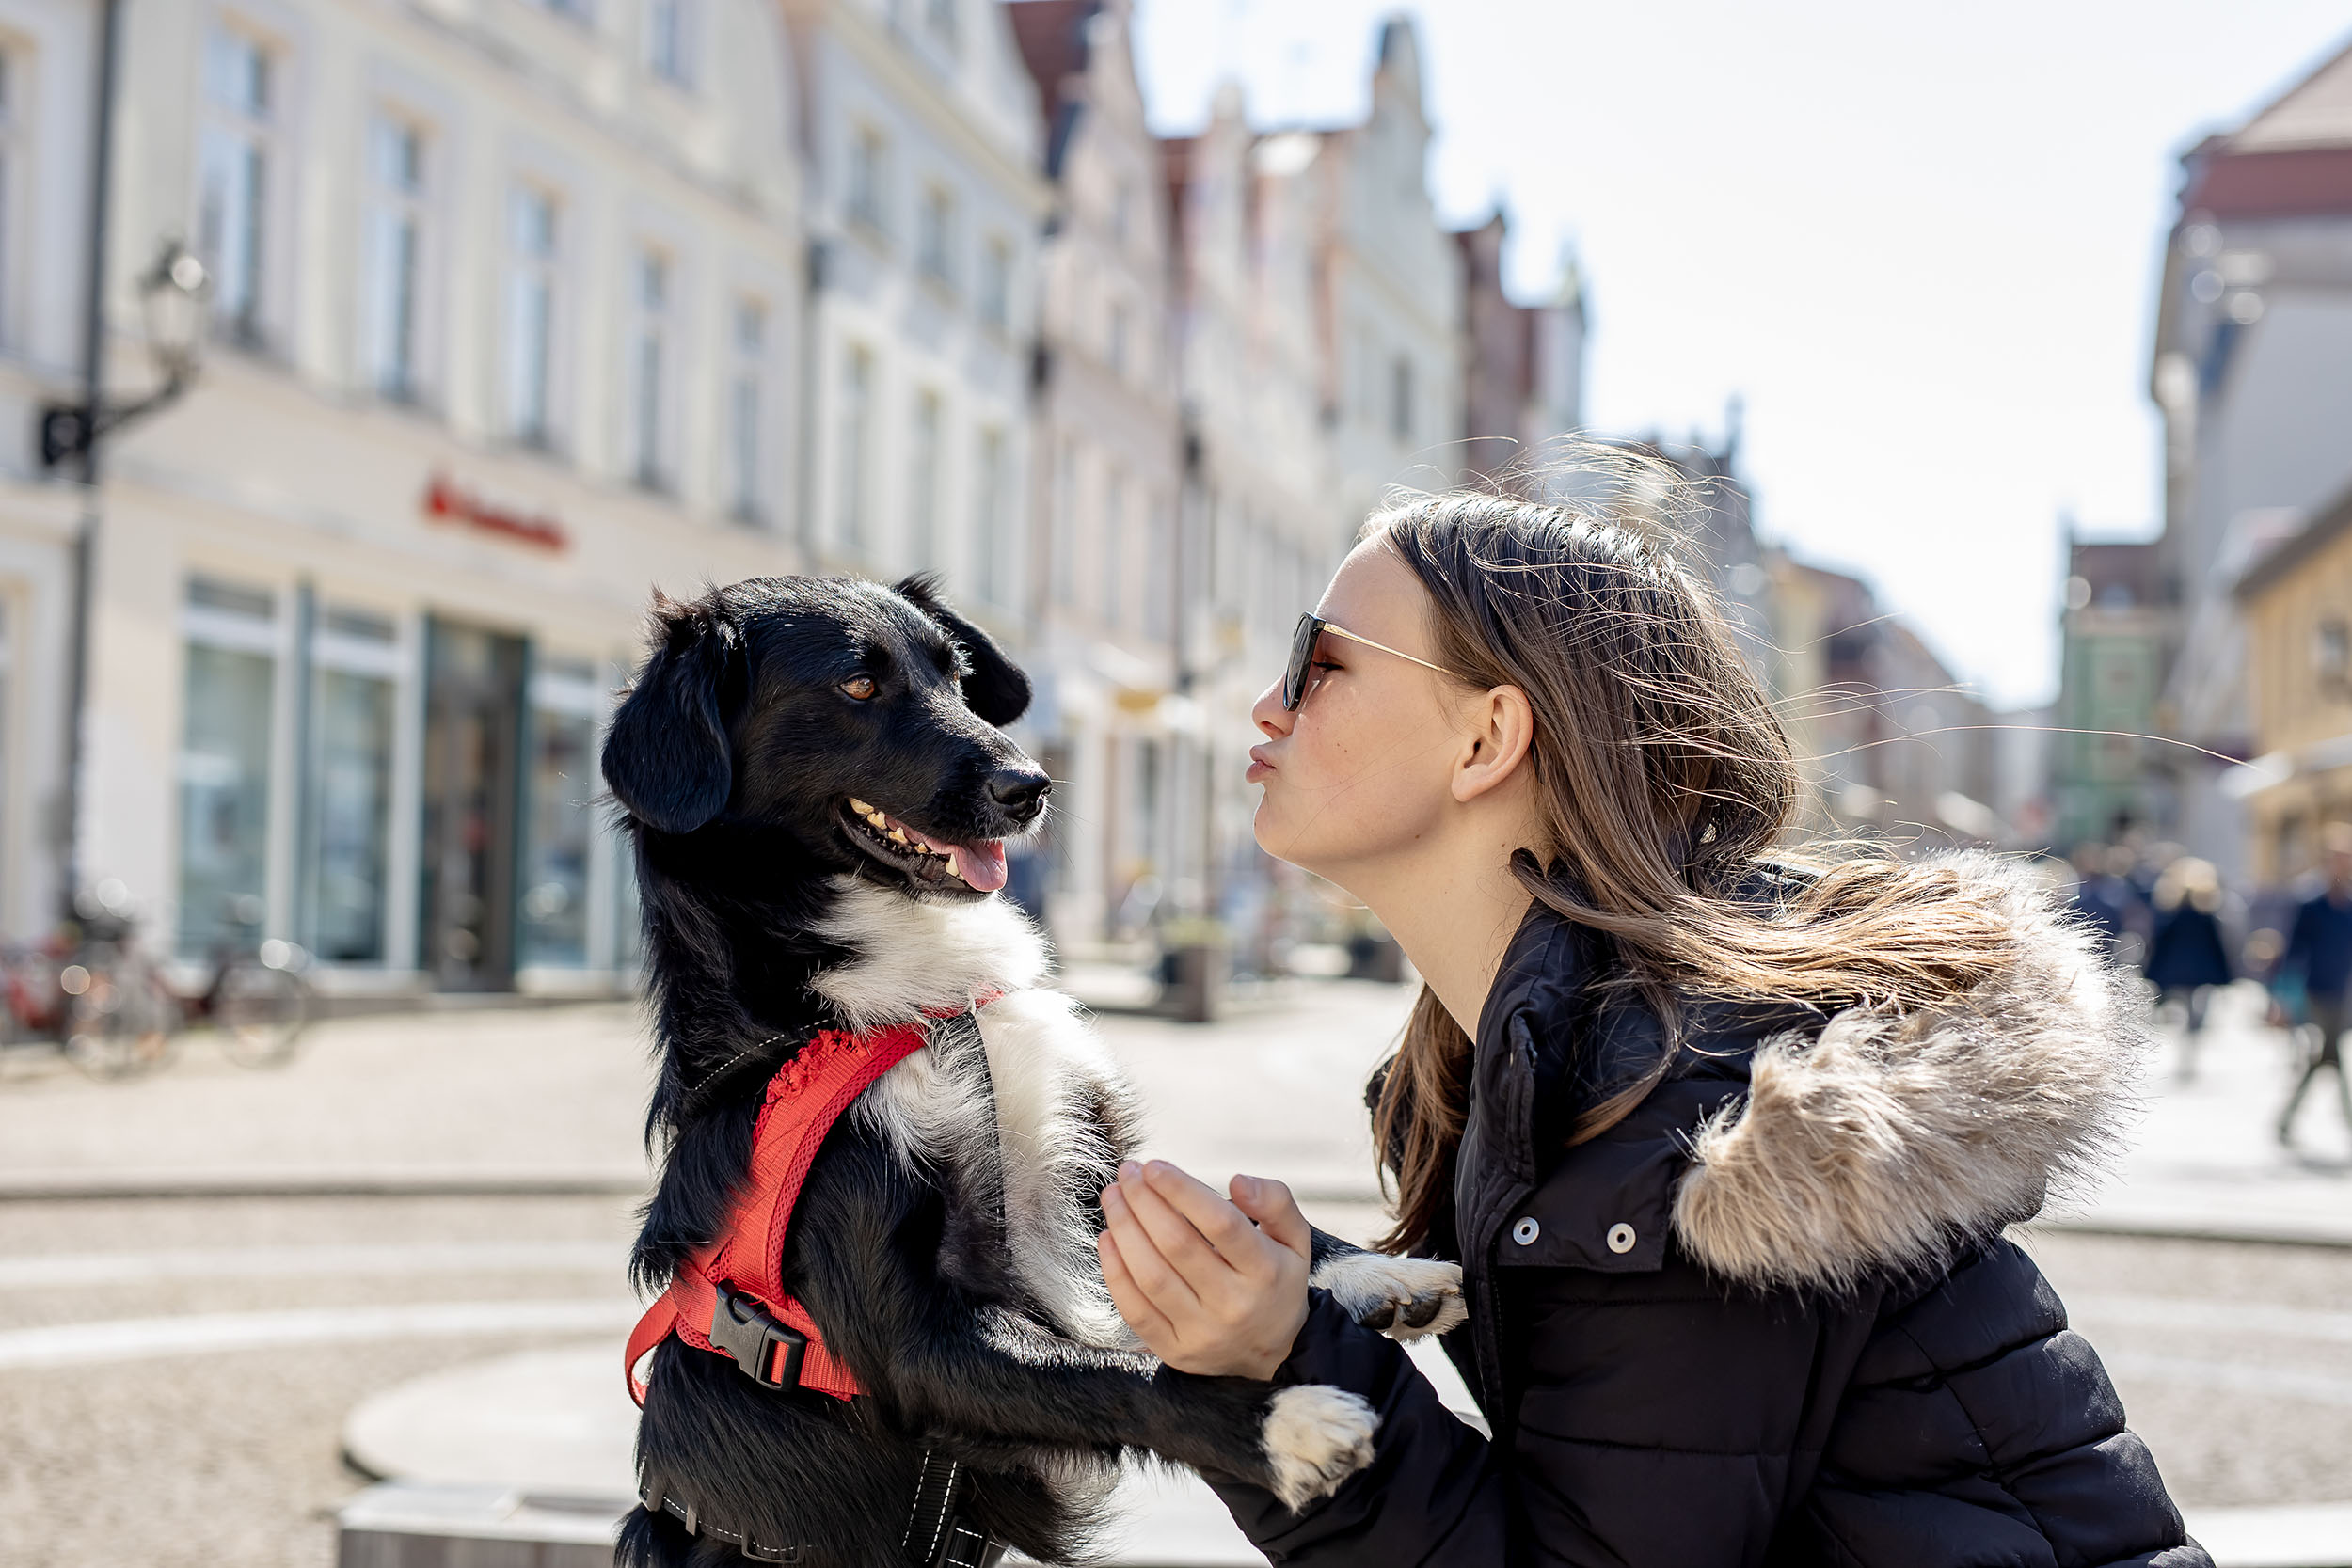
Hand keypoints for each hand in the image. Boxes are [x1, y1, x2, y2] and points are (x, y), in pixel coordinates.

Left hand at [1097, 1160, 1311, 1379]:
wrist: (1273, 1353)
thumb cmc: (1275, 1281)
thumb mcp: (1294, 1238)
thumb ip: (1275, 1201)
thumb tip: (1238, 1182)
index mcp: (1265, 1271)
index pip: (1221, 1223)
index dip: (1181, 1190)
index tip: (1154, 1166)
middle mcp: (1234, 1305)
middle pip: (1178, 1245)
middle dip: (1144, 1202)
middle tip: (1128, 1172)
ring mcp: (1202, 1332)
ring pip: (1151, 1277)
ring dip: (1124, 1229)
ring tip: (1113, 1197)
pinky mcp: (1175, 1351)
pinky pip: (1135, 1310)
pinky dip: (1115, 1272)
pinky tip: (1108, 1239)